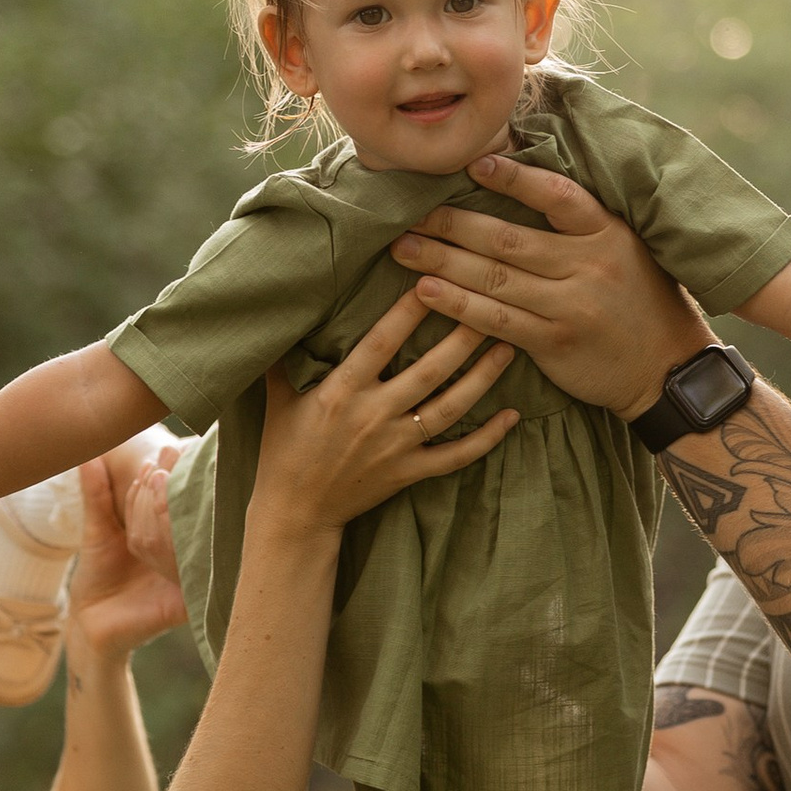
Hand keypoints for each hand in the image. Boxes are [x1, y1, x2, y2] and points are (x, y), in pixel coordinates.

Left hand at [63, 437, 191, 656]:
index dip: (170, 474)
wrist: (90, 625)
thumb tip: (88, 456)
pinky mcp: (184, 601)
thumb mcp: (97, 530)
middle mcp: (183, 553)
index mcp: (170, 534)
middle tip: (166, 458)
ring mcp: (186, 576)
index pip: (176, 499)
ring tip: (157, 478)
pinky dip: (175, 544)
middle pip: (187, 513)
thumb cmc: (98, 578)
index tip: (166, 449)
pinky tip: (165, 521)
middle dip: (175, 482)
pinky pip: (187, 570)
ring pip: (187, 535)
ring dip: (170, 505)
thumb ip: (97, 495)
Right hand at [251, 292, 516, 533]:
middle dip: (462, 339)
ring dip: (483, 379)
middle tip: (491, 308)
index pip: (381, 342)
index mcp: (341, 391)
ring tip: (508, 349)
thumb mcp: (278, 393)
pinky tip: (512, 417)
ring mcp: (395, 447)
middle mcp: (373, 416)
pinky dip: (487, 439)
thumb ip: (287, 352)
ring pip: (449, 409)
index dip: (409, 312)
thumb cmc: (285, 446)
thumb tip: (291, 306)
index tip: (433, 280)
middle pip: (429, 371)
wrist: (296, 510)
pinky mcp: (409, 472)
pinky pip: (456, 456)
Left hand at [393, 152, 705, 418]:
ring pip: (495, 279)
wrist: (665, 367)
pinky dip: (457, 305)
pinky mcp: (554, 342)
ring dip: (443, 262)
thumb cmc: (640, 298)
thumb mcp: (624, 247)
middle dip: (453, 223)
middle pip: (509, 239)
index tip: (474, 164)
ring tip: (403, 247)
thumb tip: (518, 182)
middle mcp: (589, 265)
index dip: (516, 179)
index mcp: (607, 232)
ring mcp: (570, 306)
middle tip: (410, 210)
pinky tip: (425, 292)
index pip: (558, 196)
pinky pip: (496, 321)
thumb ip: (580, 222)